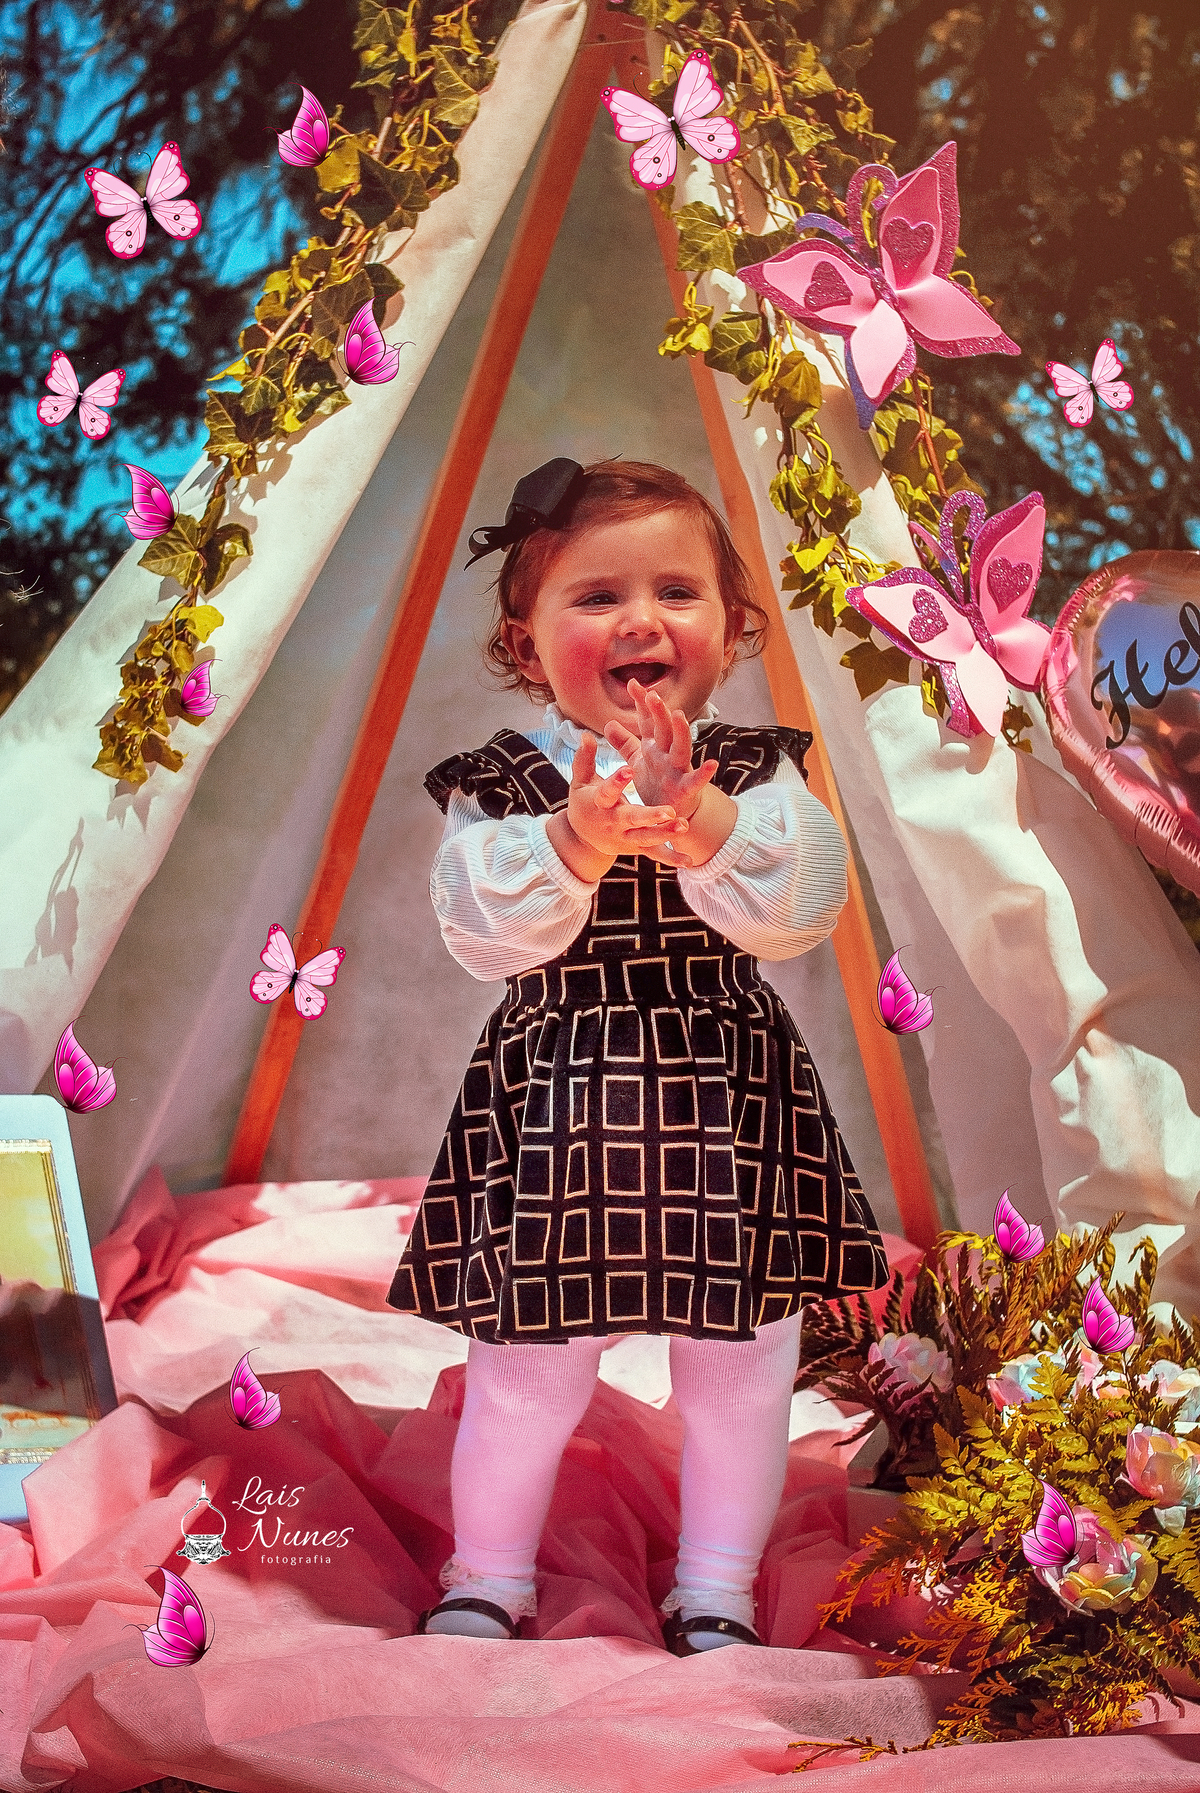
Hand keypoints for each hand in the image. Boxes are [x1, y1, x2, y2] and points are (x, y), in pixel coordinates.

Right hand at [546, 731, 690, 881]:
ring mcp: (625, 837)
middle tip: (668, 811)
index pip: (607, 792)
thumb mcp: (581, 781)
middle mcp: (613, 822)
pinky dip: (670, 858)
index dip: (616, 781)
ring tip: (683, 826)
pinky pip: (654, 854)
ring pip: (646, 837)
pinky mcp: (635, 848)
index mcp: (599, 803)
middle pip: (632, 819)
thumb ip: (585, 759)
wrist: (581, 838)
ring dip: (665, 834)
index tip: (629, 769)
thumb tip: (586, 735)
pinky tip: (688, 862)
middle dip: (649, 816)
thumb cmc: (585, 801)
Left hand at [603, 681, 717, 818]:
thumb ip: (625, 743)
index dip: (642, 704)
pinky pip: (696, 781)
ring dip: (680, 732)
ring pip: (680, 748)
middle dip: (659, 712)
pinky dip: (704, 773)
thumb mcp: (637, 762)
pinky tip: (712, 764)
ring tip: (679, 715)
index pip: (648, 721)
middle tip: (652, 694)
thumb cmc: (657, 785)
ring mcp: (678, 770)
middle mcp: (667, 754)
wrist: (672, 814)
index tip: (633, 683)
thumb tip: (608, 723)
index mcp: (655, 747)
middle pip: (664, 729)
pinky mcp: (686, 789)